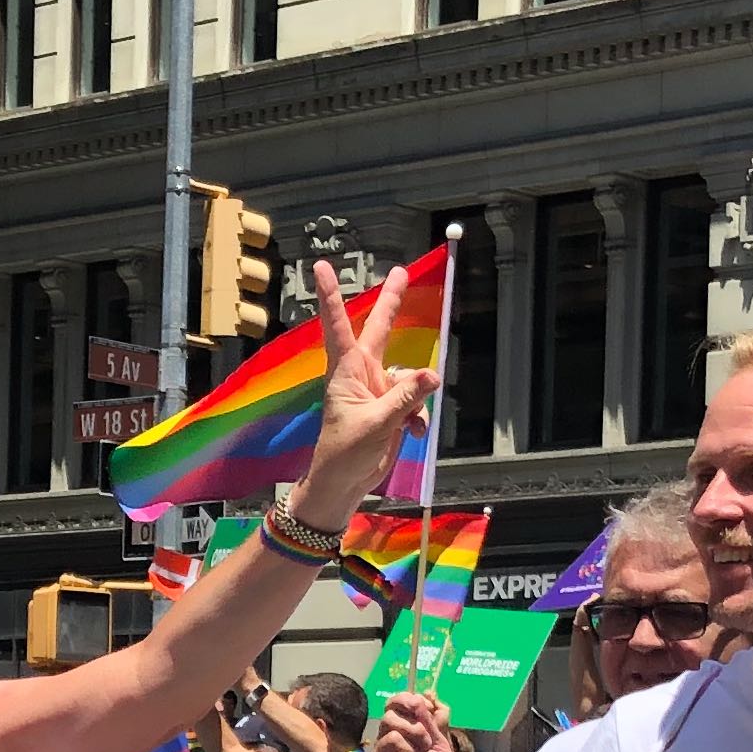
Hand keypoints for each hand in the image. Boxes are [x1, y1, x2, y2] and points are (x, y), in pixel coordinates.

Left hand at [293, 258, 438, 522]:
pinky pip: (414, 401)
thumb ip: (405, 399)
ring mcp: (378, 390)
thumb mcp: (376, 425)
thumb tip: (431, 375)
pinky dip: (418, 416)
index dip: (330, 295)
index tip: (321, 266)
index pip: (338, 325)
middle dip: (392, 302)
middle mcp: (362, 374)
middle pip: (381, 330)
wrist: (342, 484)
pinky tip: (415, 433)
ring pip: (408, 378)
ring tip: (409, 423)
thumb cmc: (344, 453)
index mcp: (347, 370)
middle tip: (400, 271)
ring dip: (415, 398)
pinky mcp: (390, 409)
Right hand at [368, 692, 460, 751]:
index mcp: (403, 730)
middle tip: (426, 746)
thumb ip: (429, 720)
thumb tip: (420, 695)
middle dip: (415, 729)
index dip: (404, 700)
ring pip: (392, 737)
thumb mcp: (440, 743)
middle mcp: (388, 741)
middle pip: (389, 717)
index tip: (418, 706)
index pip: (393, 705)